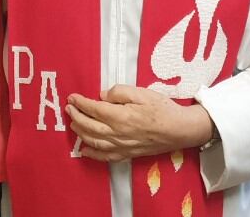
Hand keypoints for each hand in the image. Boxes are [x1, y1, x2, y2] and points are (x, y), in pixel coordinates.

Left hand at [65, 85, 213, 161]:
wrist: (180, 130)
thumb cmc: (162, 109)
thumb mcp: (142, 92)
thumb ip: (119, 92)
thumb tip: (101, 96)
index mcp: (121, 116)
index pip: (93, 109)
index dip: (80, 103)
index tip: (72, 97)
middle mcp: (118, 133)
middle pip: (90, 126)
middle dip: (76, 117)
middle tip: (69, 108)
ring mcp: (122, 146)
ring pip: (94, 141)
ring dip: (80, 133)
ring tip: (73, 124)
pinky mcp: (127, 154)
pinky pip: (105, 156)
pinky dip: (92, 154)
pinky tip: (84, 150)